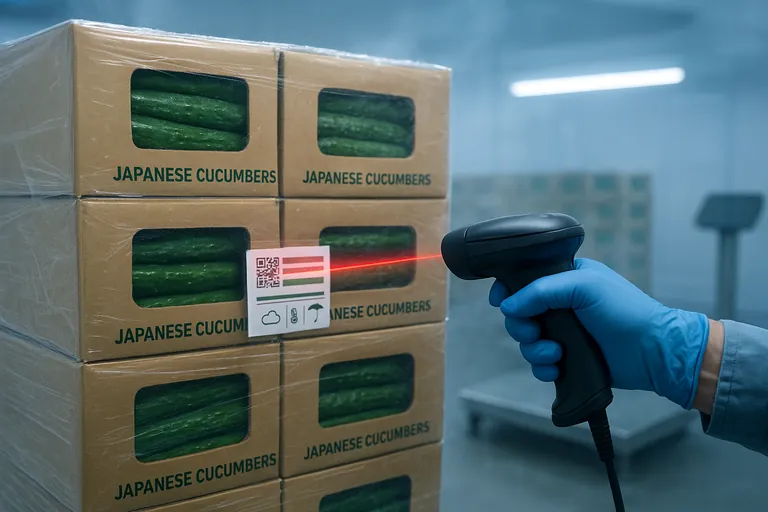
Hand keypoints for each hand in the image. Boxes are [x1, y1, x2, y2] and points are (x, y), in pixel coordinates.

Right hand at [489, 258, 709, 408]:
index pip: (525, 280)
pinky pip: (540, 364)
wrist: (654, 352)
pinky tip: (556, 368)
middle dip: (521, 326)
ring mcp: (565, 333)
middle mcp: (562, 305)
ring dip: (534, 350)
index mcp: (565, 279)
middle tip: (534, 332)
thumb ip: (540, 290)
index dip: (508, 291)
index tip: (500, 302)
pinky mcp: (569, 359)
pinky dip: (543, 368)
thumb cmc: (625, 311)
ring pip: (528, 342)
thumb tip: (507, 305)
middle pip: (520, 314)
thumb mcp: (583, 286)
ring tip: (555, 354)